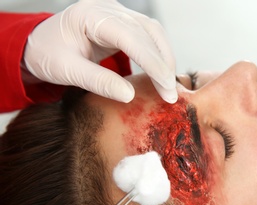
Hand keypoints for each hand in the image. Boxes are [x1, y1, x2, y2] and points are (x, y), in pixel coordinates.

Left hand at [24, 0, 176, 102]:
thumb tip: (130, 96)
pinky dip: (158, 54)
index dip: (152, 63)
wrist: (38, 44)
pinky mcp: (122, 23)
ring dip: (165, 58)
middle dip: (163, 64)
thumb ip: (98, 81)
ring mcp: (116, 13)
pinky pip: (148, 35)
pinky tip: (161, 72)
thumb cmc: (47, 54)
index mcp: (90, 15)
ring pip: (153, 31)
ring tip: (169, 85)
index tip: (166, 88)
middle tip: (171, 93)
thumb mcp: (66, 70)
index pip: (131, 37)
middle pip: (148, 32)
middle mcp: (107, 9)